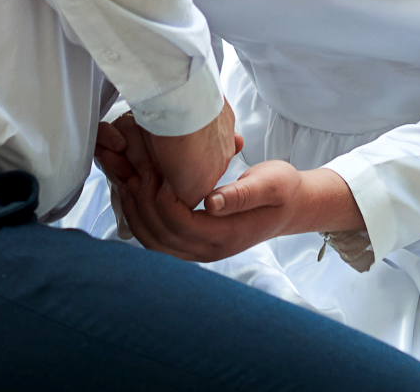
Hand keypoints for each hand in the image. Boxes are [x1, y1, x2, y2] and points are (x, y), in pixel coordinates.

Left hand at [102, 120, 363, 262]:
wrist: (292, 206)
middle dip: (141, 204)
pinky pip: (158, 238)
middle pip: (160, 238)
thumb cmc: (282, 189)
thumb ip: (241, 194)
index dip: (162, 199)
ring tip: (127, 178)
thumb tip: (210, 203)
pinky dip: (143, 216)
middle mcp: (208, 251)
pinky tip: (138, 190)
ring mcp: (200, 251)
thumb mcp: (269, 184)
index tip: (155, 169)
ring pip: (154, 242)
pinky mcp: (194, 243)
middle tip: (131, 169)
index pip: (180, 224)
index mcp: (225, 237)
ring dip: (136, 212)